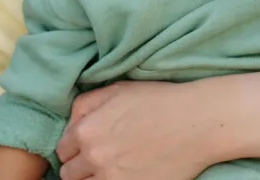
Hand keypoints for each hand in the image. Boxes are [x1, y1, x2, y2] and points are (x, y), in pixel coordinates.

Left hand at [55, 80, 227, 179]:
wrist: (197, 121)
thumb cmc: (161, 101)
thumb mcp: (119, 89)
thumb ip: (86, 104)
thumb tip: (70, 122)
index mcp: (87, 130)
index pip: (62, 150)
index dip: (73, 147)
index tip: (87, 145)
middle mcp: (94, 157)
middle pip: (69, 174)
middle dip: (80, 166)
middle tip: (99, 158)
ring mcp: (112, 178)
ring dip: (93, 178)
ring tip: (111, 168)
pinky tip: (124, 174)